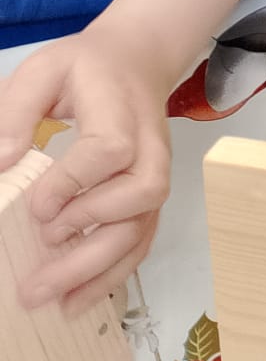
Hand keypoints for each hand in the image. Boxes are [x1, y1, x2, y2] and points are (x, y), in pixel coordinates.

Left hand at [0, 30, 174, 311]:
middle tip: (39, 264)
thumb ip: (15, 110)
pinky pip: (142, 240)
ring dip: (98, 269)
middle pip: (141, 194)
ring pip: (142, 227)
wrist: (138, 60)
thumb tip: (1, 163)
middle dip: (91, 236)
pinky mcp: (150, 195)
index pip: (111, 149)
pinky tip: (77, 299)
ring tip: (51, 300)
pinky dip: (113, 275)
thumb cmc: (83, 67)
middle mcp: (149, 144)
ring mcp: (155, 172)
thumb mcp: (43, 70)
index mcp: (119, 107)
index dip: (76, 182)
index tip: (37, 207)